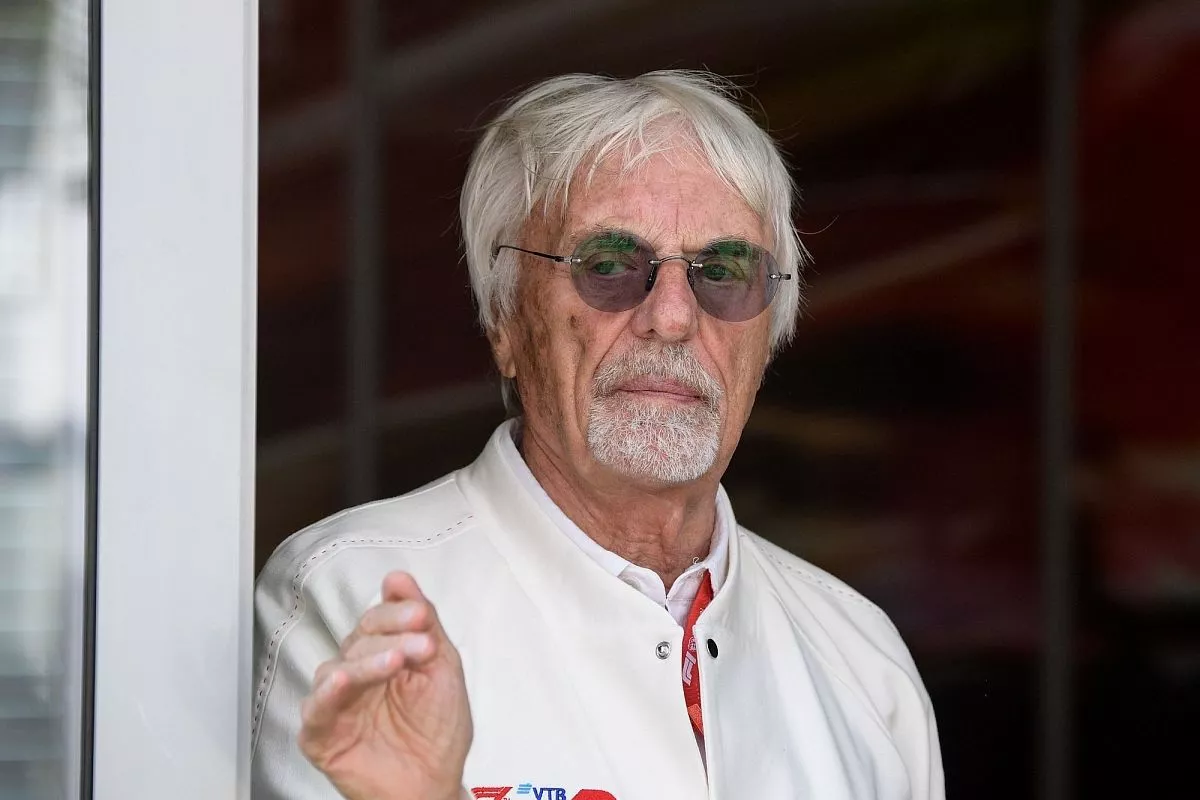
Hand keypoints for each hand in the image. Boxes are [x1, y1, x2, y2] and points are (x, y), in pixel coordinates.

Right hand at [299, 571, 472, 799]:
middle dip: (391, 637)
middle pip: (359, 639)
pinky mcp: (321, 735)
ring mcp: (337, 704)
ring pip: (337, 668)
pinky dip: (327, 694)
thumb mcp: (442, 668)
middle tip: (421, 645)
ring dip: (368, 662)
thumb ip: (424, 623)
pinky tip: (343, 681)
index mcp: (382, 652)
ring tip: (396, 662)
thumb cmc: (438, 731)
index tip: (421, 616)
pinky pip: (315, 710)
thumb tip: (398, 579)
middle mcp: (356, 672)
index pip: (378, 619)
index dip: (398, 613)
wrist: (436, 784)